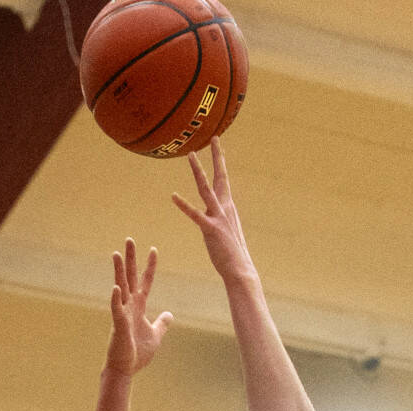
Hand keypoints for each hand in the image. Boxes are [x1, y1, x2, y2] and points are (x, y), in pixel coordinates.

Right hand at [106, 238, 171, 376]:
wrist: (126, 369)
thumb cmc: (138, 354)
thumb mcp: (156, 335)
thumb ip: (162, 323)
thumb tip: (170, 314)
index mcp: (139, 306)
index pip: (145, 281)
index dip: (150, 266)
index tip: (154, 250)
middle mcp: (129, 306)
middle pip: (130, 277)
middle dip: (130, 259)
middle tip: (129, 239)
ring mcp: (122, 314)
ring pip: (120, 287)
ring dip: (118, 270)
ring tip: (116, 253)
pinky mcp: (118, 325)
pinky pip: (116, 309)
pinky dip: (116, 299)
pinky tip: (116, 287)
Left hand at [172, 139, 256, 286]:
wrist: (240, 271)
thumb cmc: (233, 257)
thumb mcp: (228, 235)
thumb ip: (222, 223)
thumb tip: (219, 222)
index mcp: (229, 209)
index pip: (223, 182)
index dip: (220, 164)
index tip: (219, 147)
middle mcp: (225, 208)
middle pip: (220, 177)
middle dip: (217, 157)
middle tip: (215, 137)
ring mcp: (218, 218)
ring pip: (206, 189)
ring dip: (198, 171)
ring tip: (191, 155)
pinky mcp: (211, 230)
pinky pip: (195, 215)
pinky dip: (183, 205)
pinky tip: (173, 196)